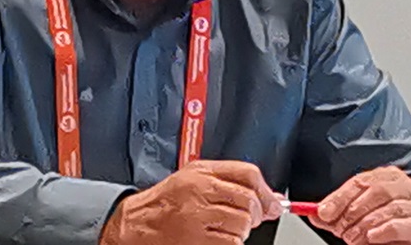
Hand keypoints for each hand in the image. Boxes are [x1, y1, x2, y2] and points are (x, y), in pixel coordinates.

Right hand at [99, 160, 282, 244]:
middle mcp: (199, 191)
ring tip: (221, 228)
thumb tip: (269, 198)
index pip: (247, 173)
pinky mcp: (199, 240)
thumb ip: (228, 182)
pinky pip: (232, 243)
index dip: (265, 190)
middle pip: (249, 201)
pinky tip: (215, 238)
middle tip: (245, 219)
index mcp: (200, 173)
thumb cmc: (166, 202)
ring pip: (243, 224)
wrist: (138, 224)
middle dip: (254, 214)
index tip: (273, 203)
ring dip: (239, 231)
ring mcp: (198, 217)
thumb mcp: (192, 178)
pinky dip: (229, 243)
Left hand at [308, 166, 410, 244]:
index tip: (323, 212)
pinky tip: (372, 237)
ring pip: (390, 208)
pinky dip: (383, 231)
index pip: (360, 182)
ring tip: (353, 237)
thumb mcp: (354, 216)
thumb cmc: (381, 222)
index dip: (339, 198)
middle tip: (339, 229)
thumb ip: (336, 213)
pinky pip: (403, 225)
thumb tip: (314, 214)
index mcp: (386, 176)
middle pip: (377, 191)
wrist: (407, 240)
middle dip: (352, 212)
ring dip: (365, 224)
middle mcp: (406, 186)